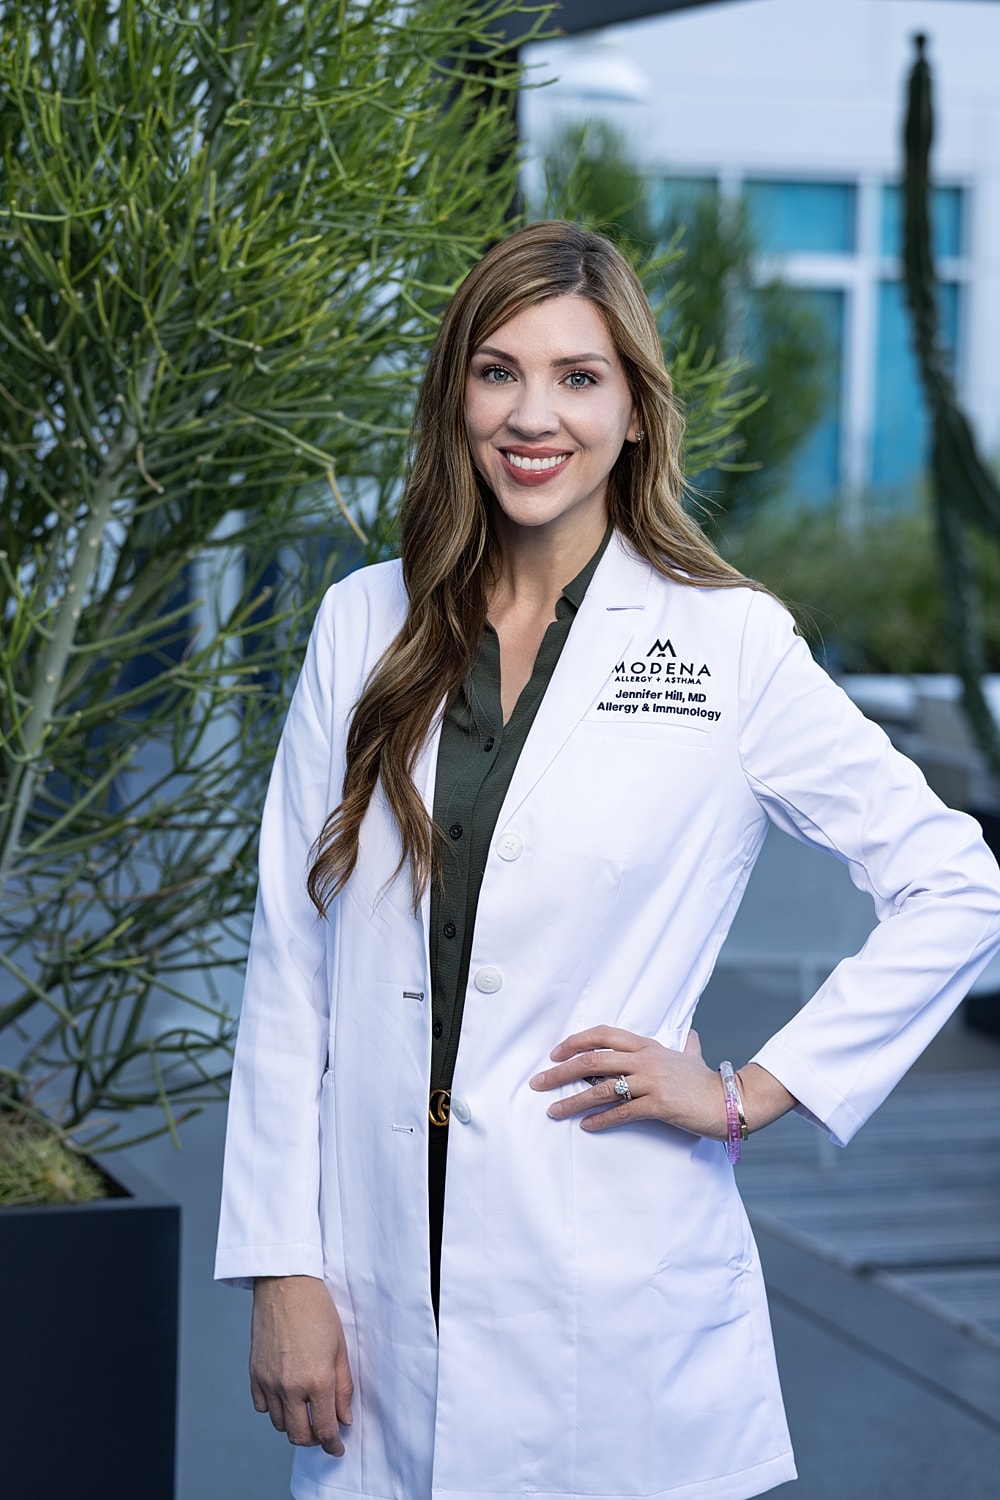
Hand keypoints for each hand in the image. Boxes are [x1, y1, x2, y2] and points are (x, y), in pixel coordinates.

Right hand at [250, 1275, 353, 1456]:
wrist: (286, 1285)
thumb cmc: (317, 1310)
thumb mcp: (341, 1348)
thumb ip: (343, 1388)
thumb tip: (345, 1418)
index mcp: (317, 1379)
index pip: (325, 1430)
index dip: (333, 1445)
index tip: (337, 1448)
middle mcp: (291, 1386)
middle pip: (299, 1435)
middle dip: (313, 1439)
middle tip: (323, 1431)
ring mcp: (269, 1381)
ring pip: (279, 1424)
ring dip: (294, 1424)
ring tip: (306, 1408)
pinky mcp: (254, 1374)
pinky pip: (262, 1407)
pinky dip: (275, 1409)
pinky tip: (286, 1395)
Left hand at [530, 1025, 727, 1137]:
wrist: (730, 1100)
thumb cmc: (707, 1082)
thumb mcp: (692, 1058)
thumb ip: (686, 1047)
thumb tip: (690, 1038)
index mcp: (648, 1046)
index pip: (604, 1035)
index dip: (575, 1042)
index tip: (555, 1054)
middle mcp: (646, 1059)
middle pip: (593, 1060)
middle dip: (562, 1072)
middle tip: (539, 1083)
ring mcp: (652, 1081)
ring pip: (602, 1088)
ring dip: (573, 1101)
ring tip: (553, 1111)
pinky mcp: (659, 1104)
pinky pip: (622, 1112)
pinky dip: (601, 1120)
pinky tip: (586, 1126)